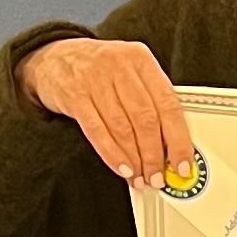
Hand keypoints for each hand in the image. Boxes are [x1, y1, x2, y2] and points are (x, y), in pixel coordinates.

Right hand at [16, 37, 194, 191]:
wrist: (54, 58)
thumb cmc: (99, 69)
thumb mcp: (130, 71)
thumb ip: (151, 100)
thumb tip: (172, 145)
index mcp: (141, 60)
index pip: (168, 104)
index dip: (178, 139)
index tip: (183, 163)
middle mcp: (120, 66)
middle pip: (146, 119)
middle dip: (154, 155)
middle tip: (158, 176)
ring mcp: (95, 80)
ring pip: (123, 128)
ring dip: (135, 159)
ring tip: (140, 178)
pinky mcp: (75, 96)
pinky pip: (97, 131)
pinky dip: (112, 154)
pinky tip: (122, 168)